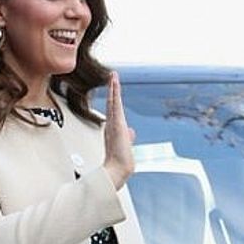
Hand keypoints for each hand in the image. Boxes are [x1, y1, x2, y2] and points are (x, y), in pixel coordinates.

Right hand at [103, 72, 134, 189]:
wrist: (118, 168)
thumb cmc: (122, 160)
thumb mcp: (127, 144)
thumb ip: (128, 137)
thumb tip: (131, 133)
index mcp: (114, 127)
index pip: (114, 109)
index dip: (113, 97)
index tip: (113, 87)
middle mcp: (112, 123)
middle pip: (112, 102)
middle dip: (112, 88)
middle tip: (112, 75)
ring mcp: (113, 122)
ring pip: (113, 100)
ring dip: (113, 87)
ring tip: (114, 75)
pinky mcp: (115, 121)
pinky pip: (114, 103)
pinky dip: (114, 92)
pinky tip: (115, 83)